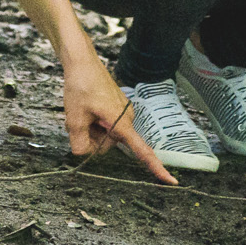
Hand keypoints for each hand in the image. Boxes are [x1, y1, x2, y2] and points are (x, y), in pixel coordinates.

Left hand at [62, 54, 176, 184]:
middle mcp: (127, 118)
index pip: (142, 150)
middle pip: (110, 145)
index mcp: (122, 122)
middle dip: (93, 139)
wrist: (82, 62)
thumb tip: (84, 154)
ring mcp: (122, 113)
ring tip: (83, 111)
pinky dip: (94, 122)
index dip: (156, 167)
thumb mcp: (74, 119)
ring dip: (92, 129)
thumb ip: (79, 143)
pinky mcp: (117, 109)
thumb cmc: (81, 86)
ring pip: (106, 135)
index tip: (171, 182)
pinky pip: (106, 124)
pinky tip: (86, 108)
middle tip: (80, 120)